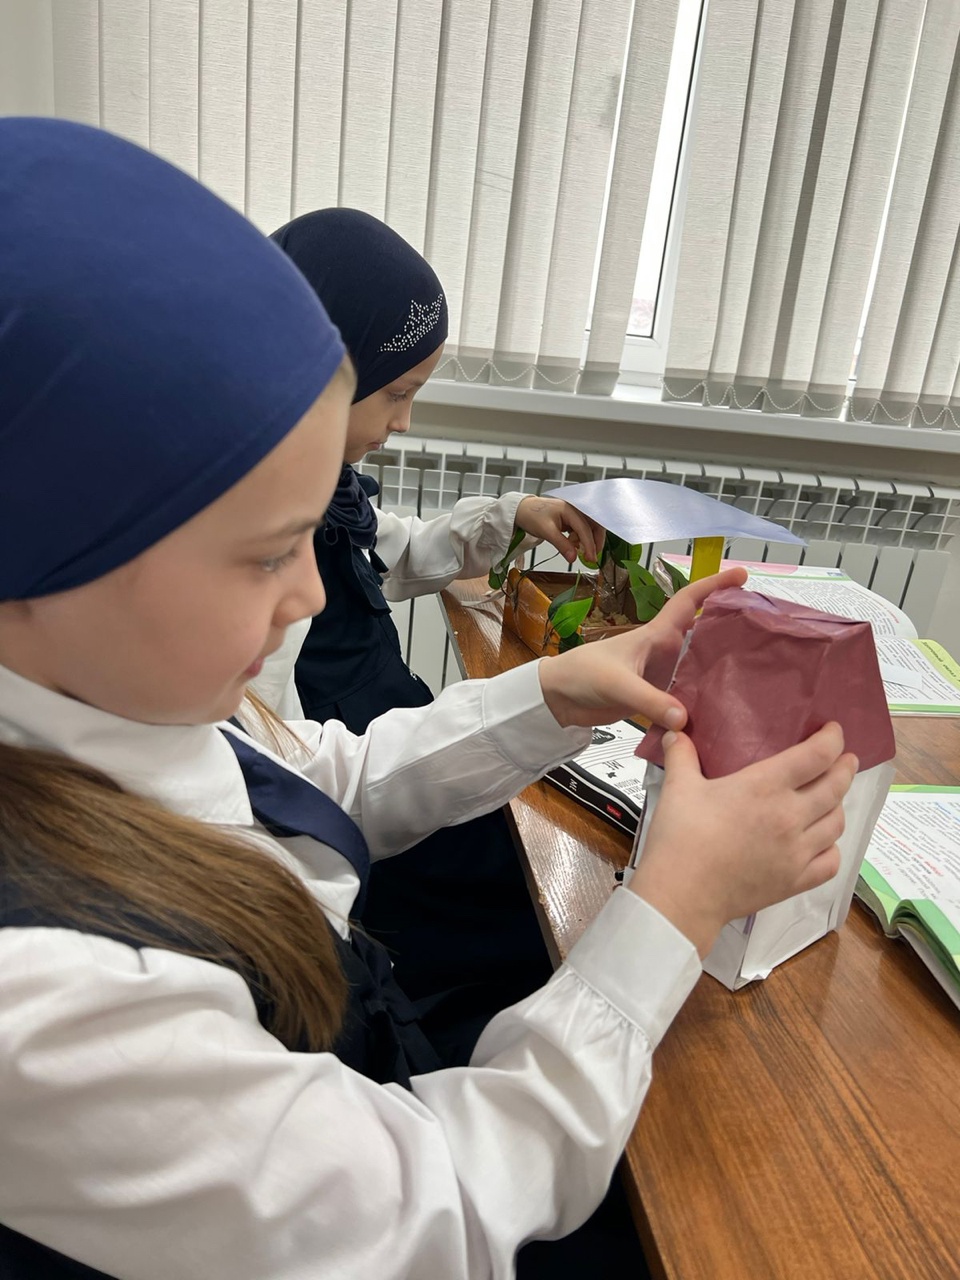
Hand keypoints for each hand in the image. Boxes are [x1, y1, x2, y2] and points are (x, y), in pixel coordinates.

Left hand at [514, 497, 604, 565]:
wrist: (521, 510)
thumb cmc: (531, 515)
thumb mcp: (546, 532)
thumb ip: (562, 545)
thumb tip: (573, 558)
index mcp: (570, 509)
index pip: (585, 528)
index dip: (590, 544)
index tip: (591, 558)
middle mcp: (574, 510)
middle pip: (593, 525)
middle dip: (595, 541)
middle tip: (592, 557)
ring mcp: (572, 514)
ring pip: (588, 528)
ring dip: (587, 540)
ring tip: (579, 551)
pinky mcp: (569, 520)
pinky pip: (580, 530)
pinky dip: (580, 539)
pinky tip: (573, 545)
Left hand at [537, 567, 747, 730]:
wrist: (558, 698)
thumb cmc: (582, 675)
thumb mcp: (616, 683)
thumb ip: (649, 700)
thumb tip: (684, 717)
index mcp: (655, 635)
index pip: (689, 601)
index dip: (714, 585)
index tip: (741, 575)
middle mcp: (664, 650)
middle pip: (704, 632)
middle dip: (730, 625)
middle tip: (763, 629)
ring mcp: (661, 673)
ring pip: (699, 664)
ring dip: (722, 665)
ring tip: (757, 670)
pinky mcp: (656, 696)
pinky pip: (688, 693)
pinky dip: (704, 698)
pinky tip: (723, 708)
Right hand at [629, 724, 857, 956]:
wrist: (683, 894)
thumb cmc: (680, 837)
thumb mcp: (678, 788)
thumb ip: (681, 756)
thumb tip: (675, 731)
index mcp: (765, 787)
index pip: (816, 756)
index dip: (832, 740)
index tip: (834, 732)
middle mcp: (790, 816)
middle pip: (836, 787)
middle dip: (845, 768)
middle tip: (846, 759)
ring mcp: (797, 852)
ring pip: (836, 823)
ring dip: (839, 805)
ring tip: (832, 797)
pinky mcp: (795, 881)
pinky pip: (831, 861)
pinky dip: (833, 848)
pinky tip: (823, 842)